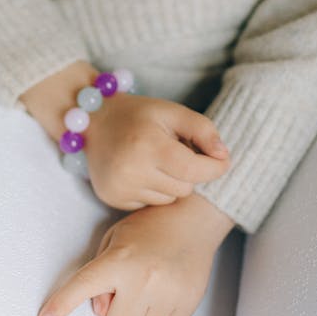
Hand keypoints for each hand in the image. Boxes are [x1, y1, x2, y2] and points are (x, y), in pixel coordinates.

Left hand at [37, 193, 234, 315]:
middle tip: (131, 283)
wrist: (193, 219)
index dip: (62, 304)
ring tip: (152, 282)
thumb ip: (99, 275)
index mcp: (120, 260)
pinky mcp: (189, 301)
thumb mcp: (115, 241)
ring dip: (141, 312)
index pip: (84, 286)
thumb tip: (101, 310)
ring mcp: (169, 292)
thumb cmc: (150, 228)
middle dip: (118, 308)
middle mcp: (144, 278)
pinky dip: (163, 313)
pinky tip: (168, 287)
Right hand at [84, 91, 230, 209]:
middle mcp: (131, 172)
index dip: (214, 168)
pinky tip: (140, 171)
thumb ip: (203, 130)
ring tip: (155, 161)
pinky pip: (149, 204)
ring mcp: (120, 188)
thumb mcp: (172, 112)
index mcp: (148, 146)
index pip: (194, 170)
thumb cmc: (138, 115)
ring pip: (169, 199)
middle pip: (184, 188)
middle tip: (175, 152)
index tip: (222, 161)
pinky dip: (152, 190)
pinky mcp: (113, 199)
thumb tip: (224, 156)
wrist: (92, 122)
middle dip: (188, 173)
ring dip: (170, 183)